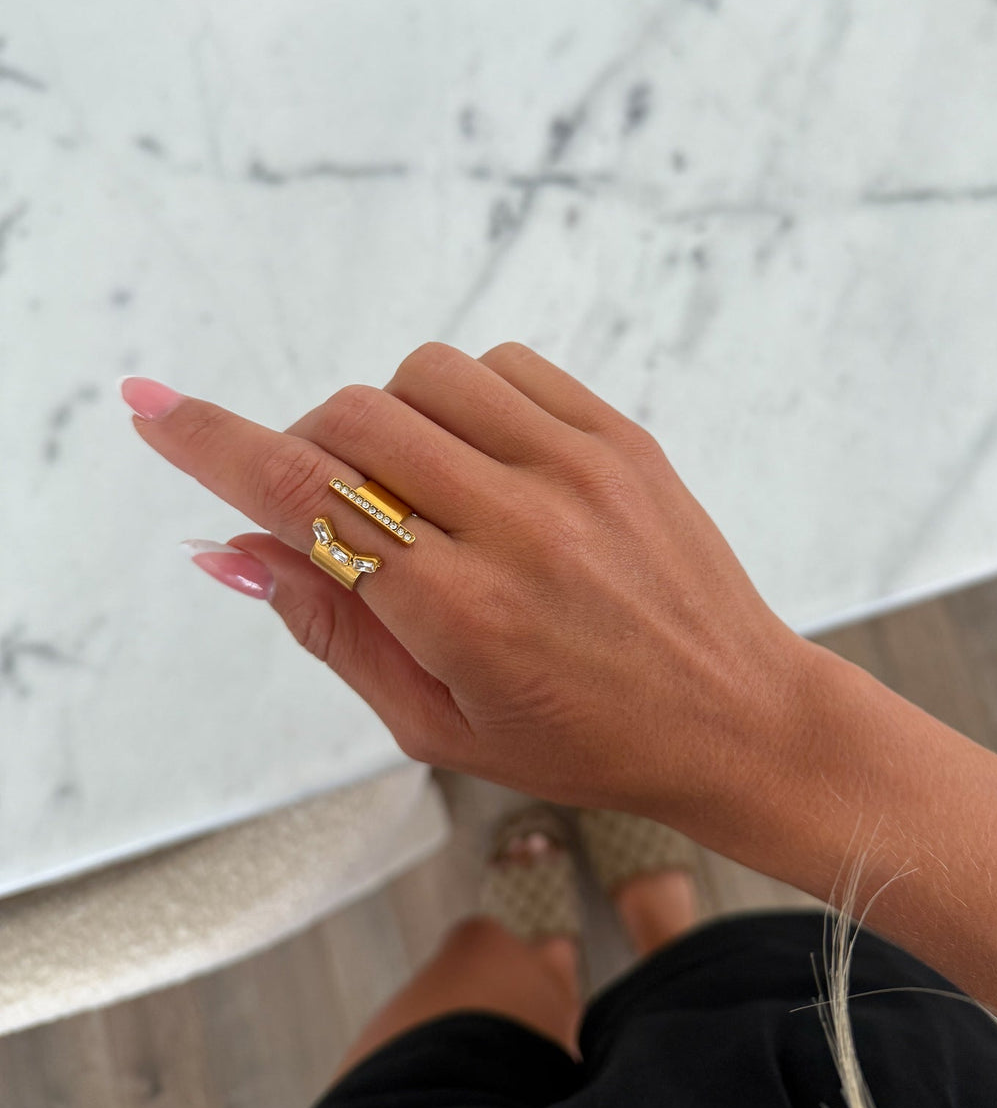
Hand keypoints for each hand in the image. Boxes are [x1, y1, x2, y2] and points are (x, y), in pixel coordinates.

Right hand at [123, 341, 811, 827]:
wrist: (733, 713)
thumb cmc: (582, 740)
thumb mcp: (438, 724)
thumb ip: (331, 631)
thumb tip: (237, 553)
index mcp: (461, 613)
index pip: (307, 498)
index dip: (212, 447)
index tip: (153, 408)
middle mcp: (518, 524)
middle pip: (352, 419)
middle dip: (308, 449)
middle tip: (332, 503)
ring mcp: (578, 467)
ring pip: (424, 376)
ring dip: (389, 422)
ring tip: (424, 491)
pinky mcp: (620, 435)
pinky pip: (504, 366)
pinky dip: (465, 401)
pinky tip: (486, 464)